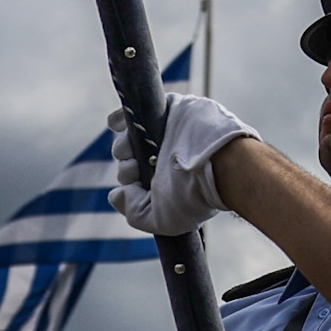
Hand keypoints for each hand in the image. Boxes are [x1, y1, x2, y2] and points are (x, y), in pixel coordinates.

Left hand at [109, 93, 260, 235]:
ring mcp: (164, 132)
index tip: (133, 185)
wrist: (214, 164)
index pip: (134, 177)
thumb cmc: (192, 195)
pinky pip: (134, 112)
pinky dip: (119, 120)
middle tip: (135, 169)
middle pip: (130, 156)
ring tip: (133, 152)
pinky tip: (117, 127)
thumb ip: (134, 211)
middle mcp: (164, 156)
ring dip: (123, 145)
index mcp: (165, 179)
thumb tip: (116, 194)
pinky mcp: (167, 111)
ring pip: (130, 136)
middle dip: (126, 166)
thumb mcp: (162, 219)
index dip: (127, 179)